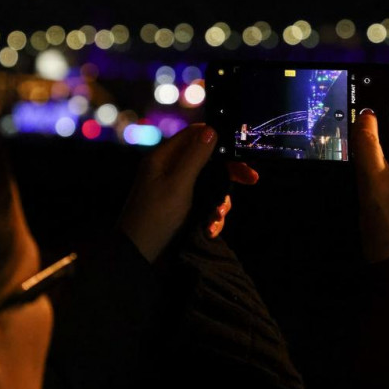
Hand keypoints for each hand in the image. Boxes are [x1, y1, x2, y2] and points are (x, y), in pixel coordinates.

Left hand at [119, 124, 257, 260]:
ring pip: (210, 185)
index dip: (219, 139)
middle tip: (251, 179)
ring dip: (219, 201)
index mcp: (164, 158)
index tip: (242, 150)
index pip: (195, 136)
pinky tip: (209, 231)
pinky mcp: (181, 210)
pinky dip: (211, 216)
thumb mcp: (178, 185)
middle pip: (207, 161)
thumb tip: (211, 129)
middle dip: (228, 173)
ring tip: (216, 218)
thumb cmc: (155, 218)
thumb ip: (195, 157)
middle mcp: (169, 171)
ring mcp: (175, 191)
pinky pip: (205, 205)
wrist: (137, 259)